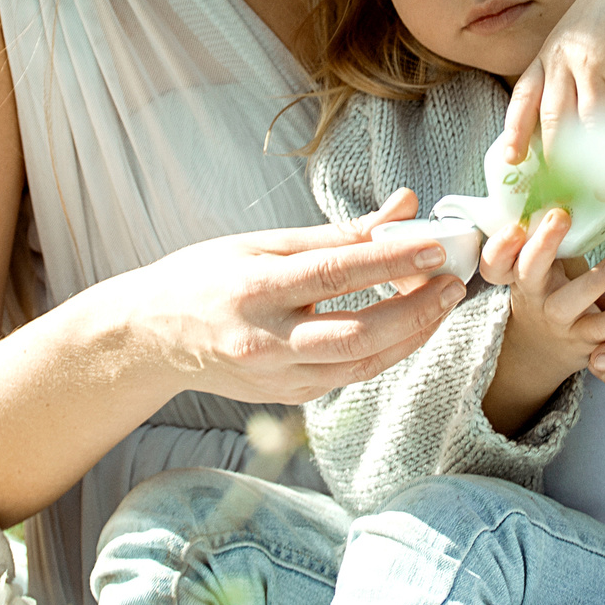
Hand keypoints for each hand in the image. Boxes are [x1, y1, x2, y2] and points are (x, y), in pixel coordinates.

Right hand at [117, 191, 467, 404]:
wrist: (152, 339)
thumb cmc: (206, 278)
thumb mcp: (262, 244)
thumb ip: (337, 233)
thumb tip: (403, 206)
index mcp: (255, 291)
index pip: (335, 275)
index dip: (389, 261)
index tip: (433, 247)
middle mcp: (266, 342)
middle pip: (356, 335)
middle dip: (414, 311)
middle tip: (452, 284)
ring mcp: (276, 378)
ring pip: (361, 365)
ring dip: (411, 334)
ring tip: (441, 303)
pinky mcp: (287, 398)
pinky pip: (348, 376)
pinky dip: (384, 351)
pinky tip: (408, 326)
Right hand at [484, 208, 604, 434]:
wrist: (547, 346)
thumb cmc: (551, 288)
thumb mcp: (544, 262)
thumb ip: (553, 233)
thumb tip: (581, 180)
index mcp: (518, 273)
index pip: (496, 261)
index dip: (500, 246)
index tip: (516, 226)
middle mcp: (534, 295)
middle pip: (528, 272)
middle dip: (543, 245)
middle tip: (560, 217)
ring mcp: (558, 320)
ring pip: (567, 305)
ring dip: (591, 284)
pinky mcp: (585, 339)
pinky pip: (604, 330)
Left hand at [492, 0, 604, 172]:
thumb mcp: (575, 37)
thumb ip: (565, 70)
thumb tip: (562, 120)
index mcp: (548, 54)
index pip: (525, 97)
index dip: (516, 130)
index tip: (511, 158)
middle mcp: (565, 59)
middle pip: (554, 117)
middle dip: (556, 158)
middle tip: (561, 192)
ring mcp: (595, 63)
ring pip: (588, 121)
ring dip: (596, 160)